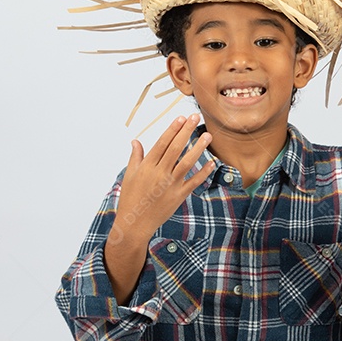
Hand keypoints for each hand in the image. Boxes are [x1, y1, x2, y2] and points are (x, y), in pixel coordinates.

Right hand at [109, 113, 213, 245]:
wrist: (135, 223)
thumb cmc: (131, 198)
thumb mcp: (130, 175)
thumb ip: (135, 157)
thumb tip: (136, 141)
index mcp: (147, 166)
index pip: (162, 143)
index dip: (172, 129)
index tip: (181, 117)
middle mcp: (160, 173)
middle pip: (176, 148)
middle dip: (186, 131)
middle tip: (196, 117)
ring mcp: (170, 185)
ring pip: (187, 162)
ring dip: (198, 148)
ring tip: (207, 135)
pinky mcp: (179, 196)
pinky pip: (194, 182)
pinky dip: (203, 172)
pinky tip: (212, 162)